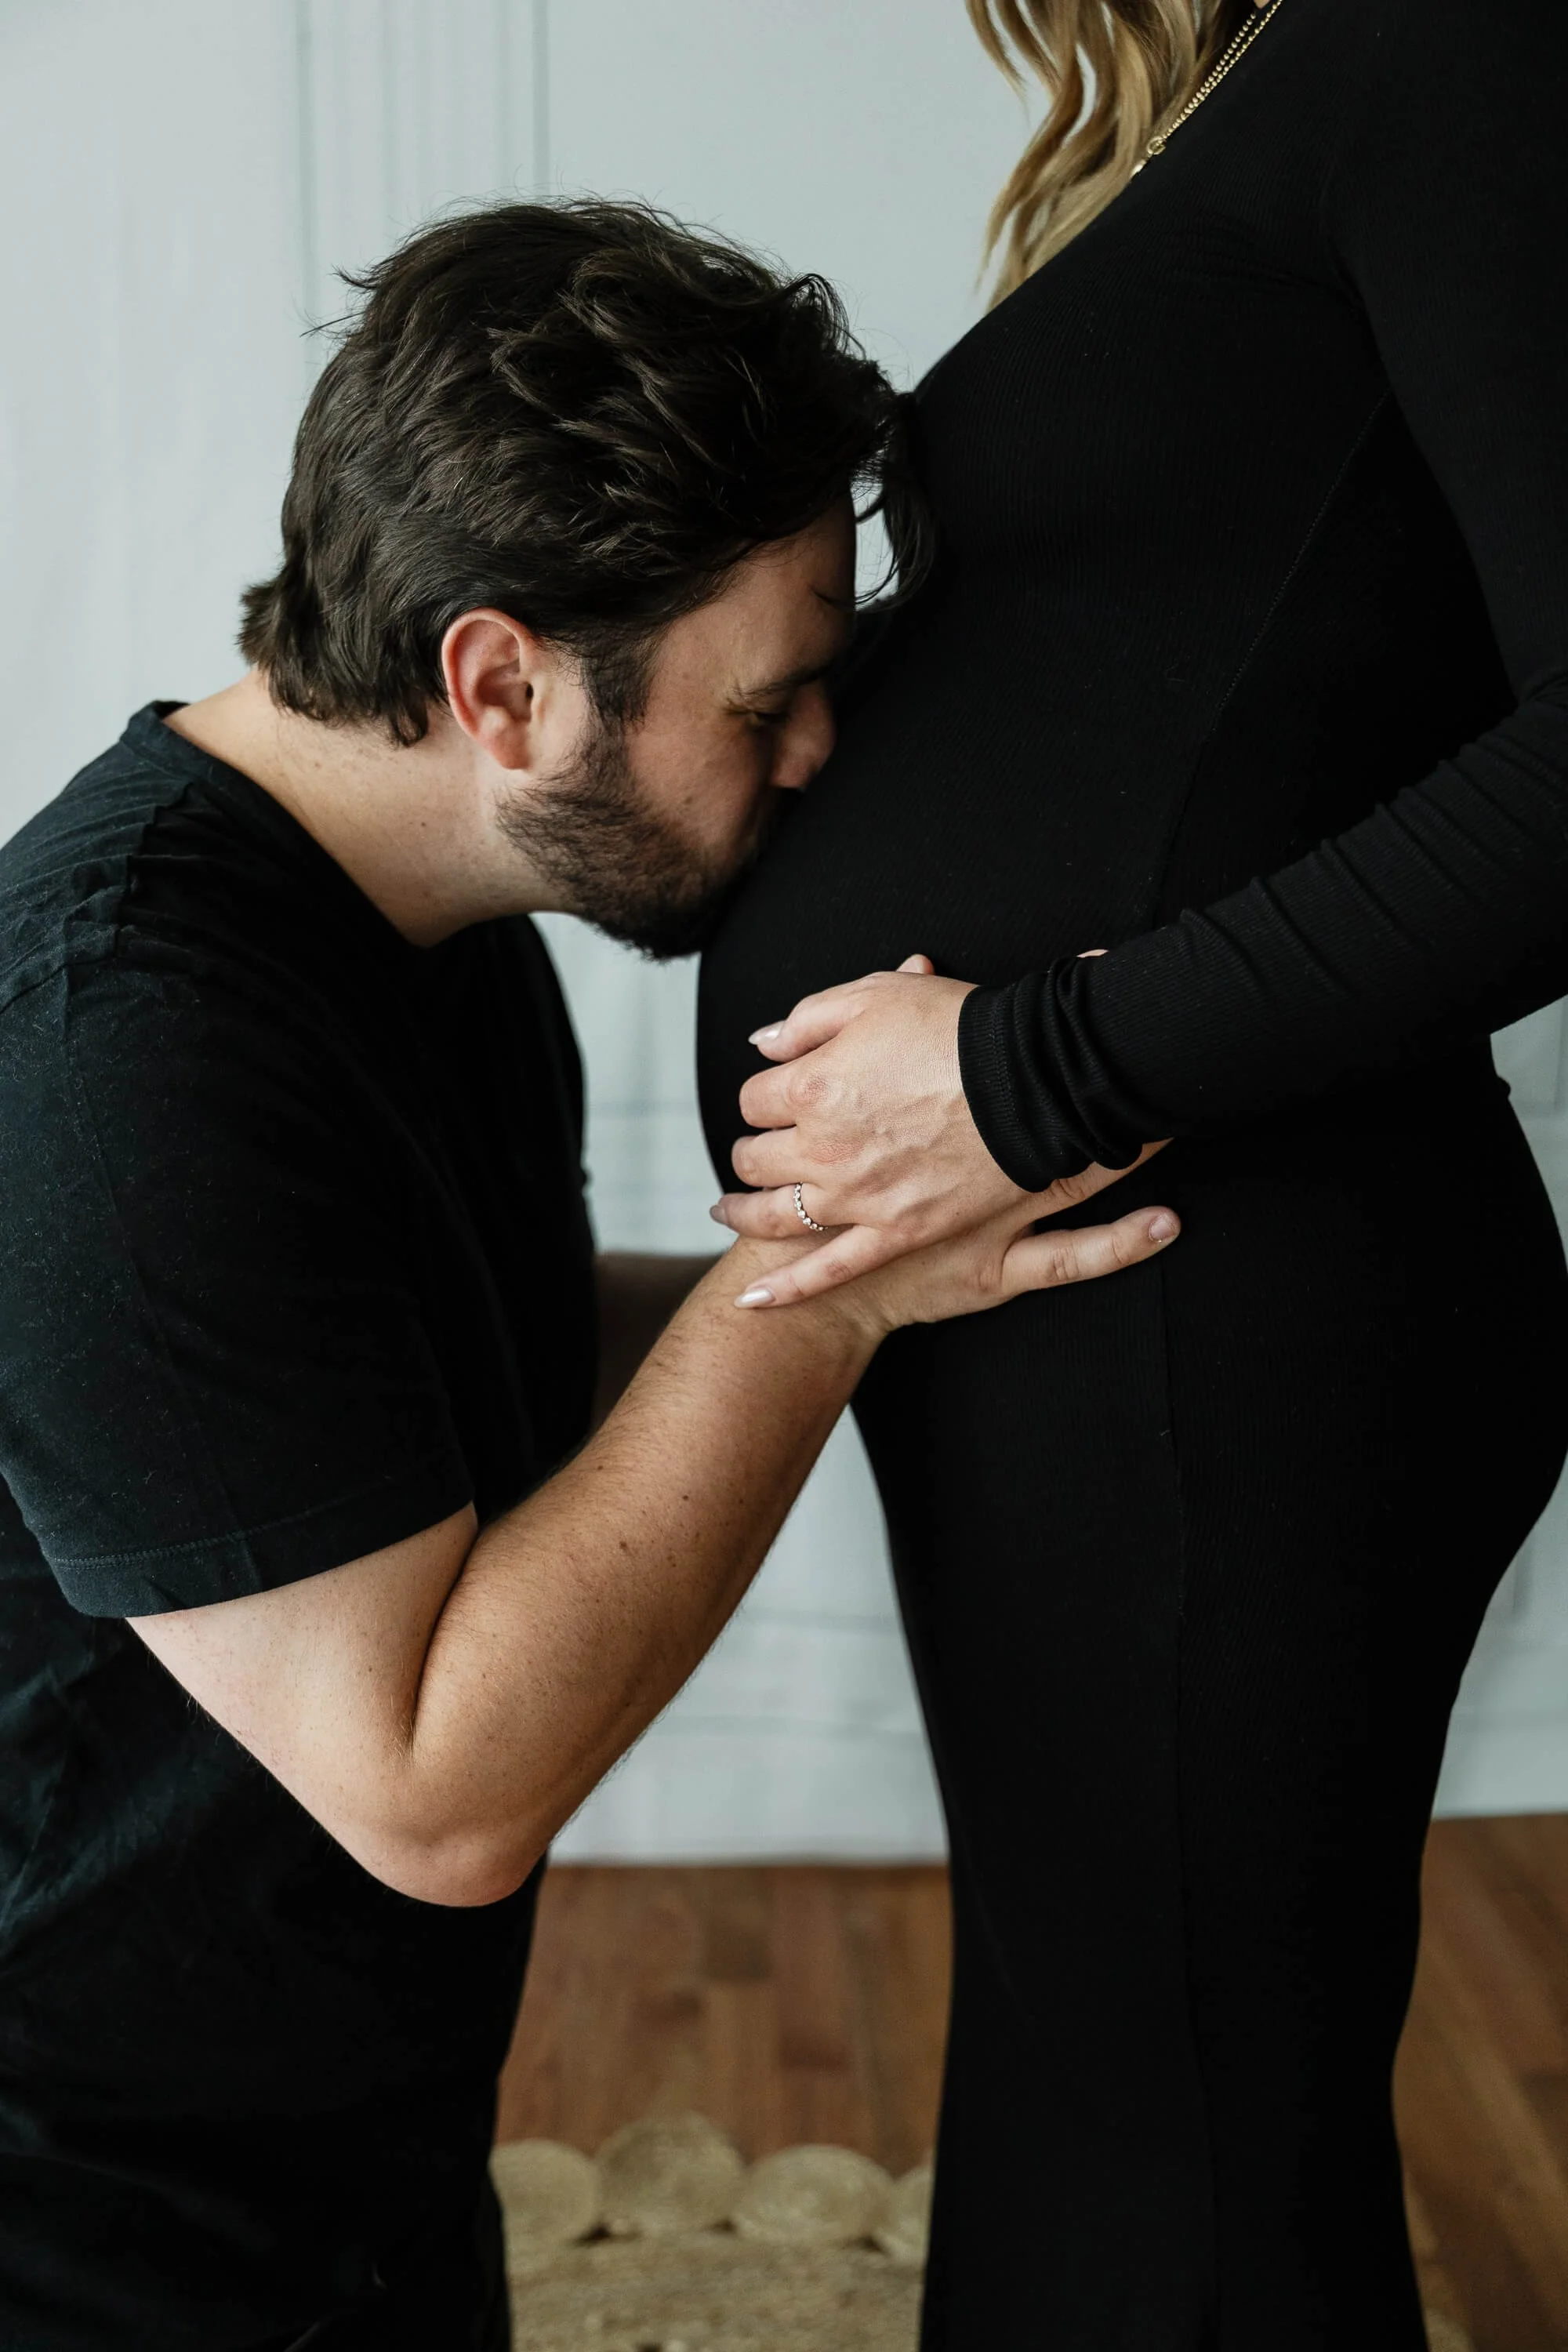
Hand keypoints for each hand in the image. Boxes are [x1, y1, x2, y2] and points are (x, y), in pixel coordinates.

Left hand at [715, 952, 1157, 1305]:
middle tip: (765, 1144)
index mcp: (811, 1087)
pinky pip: (830, 1270)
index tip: (788, 1088)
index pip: (755, 1097)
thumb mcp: (875, 995)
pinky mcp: (896, 1233)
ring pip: (775, 1216)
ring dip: (744, 1212)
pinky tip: (750, 1300)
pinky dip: (787, 1289)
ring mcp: (858, 1197)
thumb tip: (764, 1043)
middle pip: (756, 1157)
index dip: (769, 1091)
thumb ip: (808, 1019)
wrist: (1035, 1081)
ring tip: (728, 1210)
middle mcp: (823, 1148)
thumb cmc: (959, 1029)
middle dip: (755, 1147)